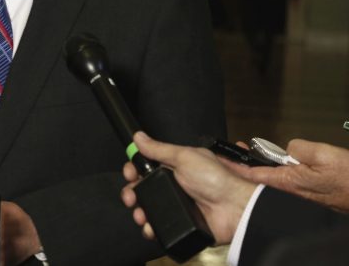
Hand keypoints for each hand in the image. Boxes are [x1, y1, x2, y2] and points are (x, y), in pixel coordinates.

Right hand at [121, 131, 256, 244]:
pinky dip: (151, 228)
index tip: (129, 173)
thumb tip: (138, 136)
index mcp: (173, 168)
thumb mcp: (185, 157)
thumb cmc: (214, 179)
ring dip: (139, 212)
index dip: (134, 169)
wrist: (234, 208)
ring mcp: (175, 206)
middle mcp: (172, 186)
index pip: (146, 166)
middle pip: (143, 189)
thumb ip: (159, 149)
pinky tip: (149, 227)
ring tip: (140, 216)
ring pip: (148, 209)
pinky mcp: (180, 225)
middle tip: (130, 197)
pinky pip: (160, 227)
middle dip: (132, 193)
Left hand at [226, 138, 348, 212]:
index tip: (220, 157)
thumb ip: (299, 148)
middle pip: (261, 175)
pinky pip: (290, 179)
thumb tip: (288, 148)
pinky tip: (284, 161)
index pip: (252, 173)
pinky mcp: (310, 193)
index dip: (235, 165)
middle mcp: (291, 190)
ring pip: (276, 177)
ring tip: (255, 152)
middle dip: (247, 163)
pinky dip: (282, 169)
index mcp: (288, 181)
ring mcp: (300, 193)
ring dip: (265, 165)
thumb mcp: (322, 155)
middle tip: (238, 149)